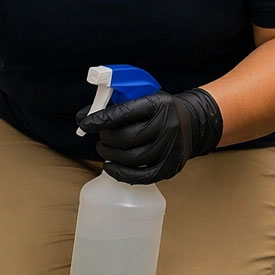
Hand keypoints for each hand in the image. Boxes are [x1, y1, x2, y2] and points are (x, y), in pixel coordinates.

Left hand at [75, 87, 222, 183]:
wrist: (193, 122)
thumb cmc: (159, 111)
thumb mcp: (143, 98)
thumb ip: (115, 106)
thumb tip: (82, 119)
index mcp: (158, 104)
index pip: (124, 112)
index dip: (102, 119)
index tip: (85, 124)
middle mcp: (167, 126)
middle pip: (127, 137)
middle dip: (107, 139)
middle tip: (101, 137)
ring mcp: (171, 148)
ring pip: (133, 158)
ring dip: (111, 155)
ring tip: (105, 149)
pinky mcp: (171, 166)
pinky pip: (142, 176)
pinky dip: (121, 174)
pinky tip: (111, 167)